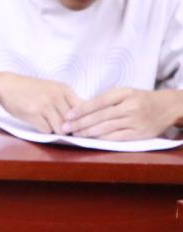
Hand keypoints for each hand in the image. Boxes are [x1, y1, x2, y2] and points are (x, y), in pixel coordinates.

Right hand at [0, 72, 80, 133]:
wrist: (7, 86)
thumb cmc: (31, 89)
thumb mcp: (53, 89)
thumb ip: (67, 101)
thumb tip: (82, 119)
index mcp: (64, 90)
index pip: (83, 110)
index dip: (82, 120)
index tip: (77, 125)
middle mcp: (56, 96)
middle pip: (72, 122)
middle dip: (69, 128)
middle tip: (63, 129)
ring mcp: (44, 105)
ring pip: (60, 128)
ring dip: (56, 130)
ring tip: (51, 125)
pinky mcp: (33, 114)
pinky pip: (46, 130)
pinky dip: (44, 129)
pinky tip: (39, 122)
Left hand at [62, 87, 182, 140]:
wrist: (166, 107)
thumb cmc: (139, 99)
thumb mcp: (124, 92)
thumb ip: (105, 100)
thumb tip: (79, 109)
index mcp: (125, 93)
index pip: (99, 102)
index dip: (81, 110)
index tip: (68, 115)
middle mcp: (130, 106)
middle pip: (100, 116)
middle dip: (80, 123)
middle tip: (65, 128)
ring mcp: (135, 121)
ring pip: (106, 128)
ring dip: (87, 132)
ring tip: (75, 134)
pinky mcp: (138, 134)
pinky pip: (115, 137)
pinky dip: (101, 138)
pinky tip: (90, 139)